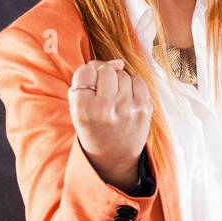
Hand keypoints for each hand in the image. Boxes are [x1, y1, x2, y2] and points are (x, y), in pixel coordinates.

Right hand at [68, 59, 153, 188]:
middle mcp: (106, 109)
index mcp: (84, 110)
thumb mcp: (77, 111)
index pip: (85, 72)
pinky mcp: (144, 108)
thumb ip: (85, 83)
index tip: (89, 85)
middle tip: (102, 91)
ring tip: (114, 98)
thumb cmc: (93, 129)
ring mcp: (127, 108)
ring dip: (118, 81)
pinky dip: (132, 85)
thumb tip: (117, 62)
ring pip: (122, 74)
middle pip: (105, 70)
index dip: (87, 74)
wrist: (114, 158)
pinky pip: (138, 80)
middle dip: (103, 75)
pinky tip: (127, 99)